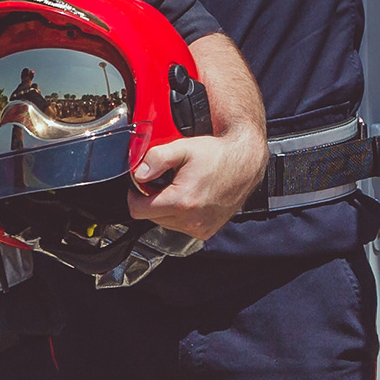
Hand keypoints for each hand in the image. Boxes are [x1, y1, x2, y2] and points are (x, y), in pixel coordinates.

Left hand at [131, 123, 266, 245]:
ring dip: (166, 208)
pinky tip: (189, 198)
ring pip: (165, 223)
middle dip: (152, 200)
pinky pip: (181, 226)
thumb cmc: (218, 155)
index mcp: (182, 201)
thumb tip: (138, 173)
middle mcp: (192, 220)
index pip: (138, 210)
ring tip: (179, 188)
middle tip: (163, 182)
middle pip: (151, 217)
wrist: (245, 162)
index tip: (141, 184)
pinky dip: (180, 214)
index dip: (134, 195)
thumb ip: (155, 158)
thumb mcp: (183, 148)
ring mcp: (200, 228)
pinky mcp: (207, 231)